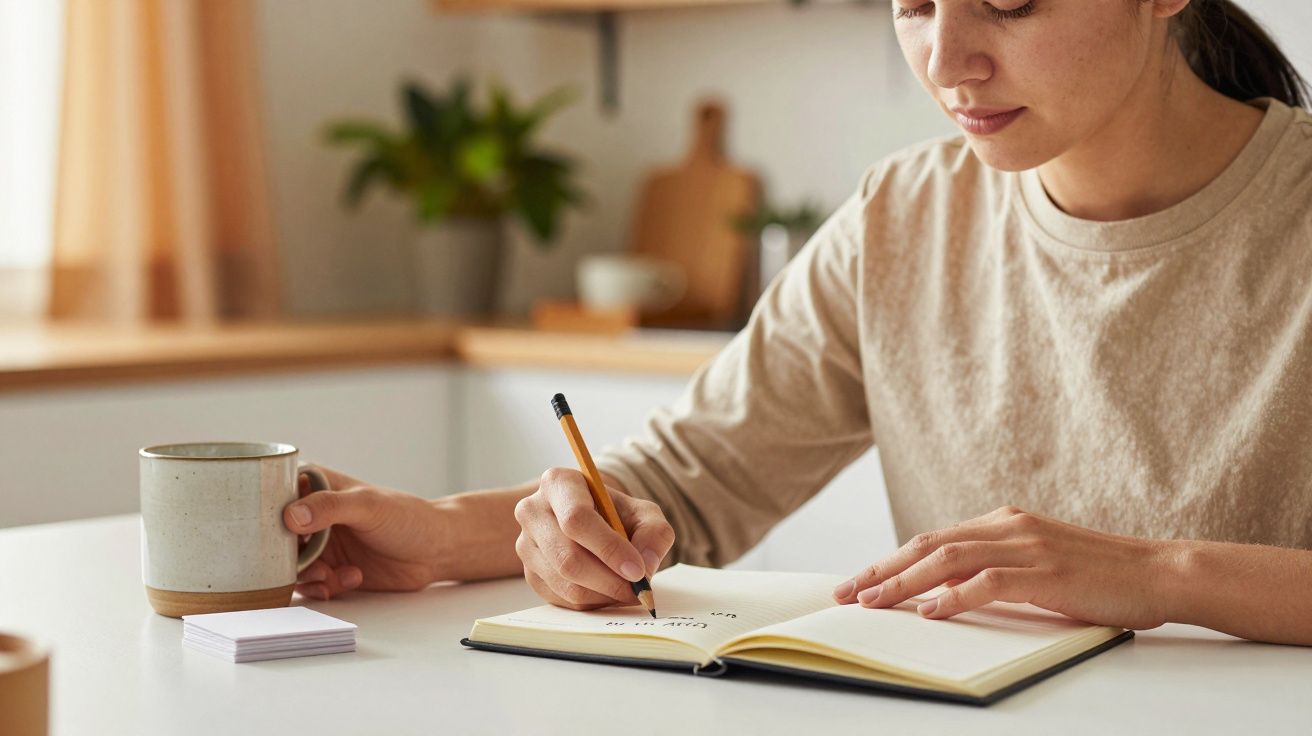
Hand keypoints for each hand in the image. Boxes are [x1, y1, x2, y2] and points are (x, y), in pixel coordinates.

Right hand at [282, 466, 444, 599]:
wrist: (435, 550)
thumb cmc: (407, 517)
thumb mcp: (368, 506)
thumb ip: (330, 508)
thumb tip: (291, 516)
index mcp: (316, 487)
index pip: (273, 496)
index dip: (265, 516)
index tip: (270, 534)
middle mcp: (312, 515)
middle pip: (275, 537)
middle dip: (285, 556)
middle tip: (308, 564)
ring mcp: (320, 544)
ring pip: (290, 565)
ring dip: (306, 575)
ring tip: (329, 576)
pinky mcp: (330, 569)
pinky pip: (310, 584)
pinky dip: (323, 587)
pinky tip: (350, 579)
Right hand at [514, 467, 675, 609]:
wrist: (595, 524)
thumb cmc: (617, 514)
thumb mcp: (644, 514)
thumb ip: (654, 533)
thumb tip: (645, 564)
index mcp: (558, 483)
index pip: (577, 519)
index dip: (609, 548)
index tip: (637, 570)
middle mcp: (533, 510)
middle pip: (568, 557)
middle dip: (609, 580)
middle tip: (637, 590)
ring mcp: (526, 544)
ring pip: (565, 583)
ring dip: (602, 594)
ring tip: (626, 590)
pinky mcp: (529, 572)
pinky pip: (561, 599)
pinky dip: (591, 602)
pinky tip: (607, 591)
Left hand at [832, 506, 1177, 629]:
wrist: (1159, 572)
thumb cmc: (1099, 576)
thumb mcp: (1036, 566)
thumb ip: (993, 572)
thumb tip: (942, 593)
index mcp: (1004, 522)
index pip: (932, 540)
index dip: (890, 561)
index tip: (857, 581)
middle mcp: (1008, 526)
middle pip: (928, 545)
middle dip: (881, 570)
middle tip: (844, 593)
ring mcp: (1026, 545)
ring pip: (947, 560)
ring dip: (903, 582)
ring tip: (871, 602)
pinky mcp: (1045, 570)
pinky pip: (988, 582)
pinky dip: (952, 596)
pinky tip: (928, 611)